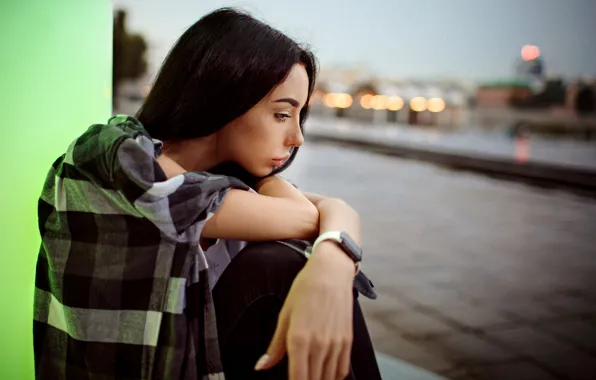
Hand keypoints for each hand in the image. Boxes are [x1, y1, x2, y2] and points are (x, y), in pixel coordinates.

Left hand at [255, 242, 355, 379]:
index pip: (297, 378)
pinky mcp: (347, 340)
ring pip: (328, 378)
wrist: (331, 272)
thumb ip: (275, 346)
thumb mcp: (284, 316)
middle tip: (299, 377)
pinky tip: (326, 374)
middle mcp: (319, 345)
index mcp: (299, 339)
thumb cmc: (305, 289)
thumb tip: (262, 365)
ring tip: (310, 375)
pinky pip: (342, 369)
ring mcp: (335, 344)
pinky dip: (334, 376)